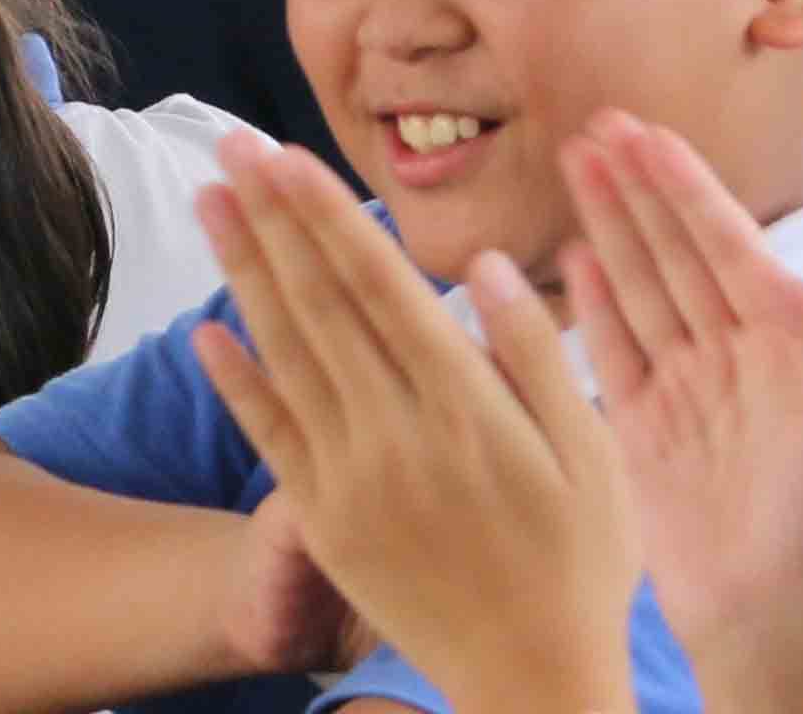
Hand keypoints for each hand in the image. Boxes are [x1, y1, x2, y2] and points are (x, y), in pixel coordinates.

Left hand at [191, 139, 638, 713]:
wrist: (531, 681)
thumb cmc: (582, 563)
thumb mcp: (595, 455)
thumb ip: (535, 356)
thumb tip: (488, 265)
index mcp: (467, 406)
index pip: (378, 285)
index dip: (326, 215)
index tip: (287, 154)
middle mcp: (398, 434)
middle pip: (319, 303)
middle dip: (272, 217)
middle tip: (230, 143)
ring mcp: (352, 479)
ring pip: (286, 354)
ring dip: (243, 272)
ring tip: (213, 201)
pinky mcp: (326, 522)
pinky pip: (270, 438)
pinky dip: (237, 381)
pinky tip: (207, 330)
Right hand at [561, 112, 802, 706]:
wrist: (766, 613)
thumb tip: (768, 262)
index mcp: (787, 335)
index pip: (725, 238)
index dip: (683, 181)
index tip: (645, 129)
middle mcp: (732, 349)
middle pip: (675, 248)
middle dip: (637, 184)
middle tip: (597, 124)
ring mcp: (684, 386)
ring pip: (639, 284)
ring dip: (609, 222)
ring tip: (577, 161)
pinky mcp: (639, 426)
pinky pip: (612, 347)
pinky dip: (593, 299)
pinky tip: (576, 252)